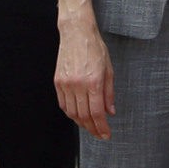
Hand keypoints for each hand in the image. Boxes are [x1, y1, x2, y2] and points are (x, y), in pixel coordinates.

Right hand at [55, 13, 114, 139]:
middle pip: (84, 116)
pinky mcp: (58, 81)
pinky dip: (70, 113)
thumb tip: (110, 111)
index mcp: (94, 82)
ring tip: (89, 126)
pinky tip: (77, 115)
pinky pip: (63, 104)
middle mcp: (78, 85)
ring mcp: (66, 84)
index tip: (106, 134)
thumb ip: (109, 93)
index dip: (102, 127)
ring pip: (72, 113)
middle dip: (93, 128)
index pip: (97, 113)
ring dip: (81, 123)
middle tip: (99, 133)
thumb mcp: (109, 69)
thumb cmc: (95, 48)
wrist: (76, 33)